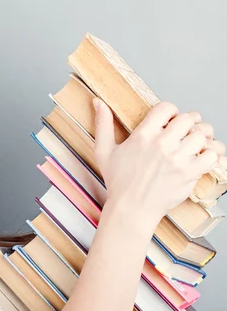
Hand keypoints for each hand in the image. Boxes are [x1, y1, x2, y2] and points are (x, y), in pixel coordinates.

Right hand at [93, 98, 224, 222]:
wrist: (131, 209)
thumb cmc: (118, 182)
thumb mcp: (104, 151)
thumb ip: (103, 124)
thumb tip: (98, 102)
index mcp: (143, 135)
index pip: (167, 108)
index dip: (171, 111)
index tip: (170, 121)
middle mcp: (161, 144)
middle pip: (189, 118)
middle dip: (191, 122)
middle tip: (187, 130)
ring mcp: (177, 159)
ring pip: (203, 134)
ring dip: (202, 137)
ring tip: (196, 143)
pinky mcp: (189, 173)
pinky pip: (212, 155)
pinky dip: (213, 154)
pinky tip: (203, 157)